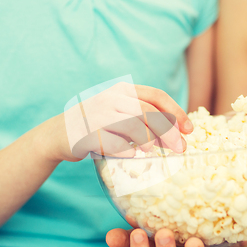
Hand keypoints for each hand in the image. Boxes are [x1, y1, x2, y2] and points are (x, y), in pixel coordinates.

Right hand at [50, 83, 193, 161]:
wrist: (57, 134)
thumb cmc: (96, 126)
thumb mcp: (119, 113)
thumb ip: (143, 118)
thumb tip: (177, 134)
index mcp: (122, 90)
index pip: (156, 96)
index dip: (176, 112)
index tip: (189, 130)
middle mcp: (110, 98)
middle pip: (147, 112)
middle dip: (168, 131)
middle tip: (180, 148)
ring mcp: (97, 115)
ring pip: (132, 124)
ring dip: (148, 140)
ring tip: (153, 151)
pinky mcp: (86, 134)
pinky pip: (112, 142)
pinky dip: (126, 150)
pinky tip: (132, 156)